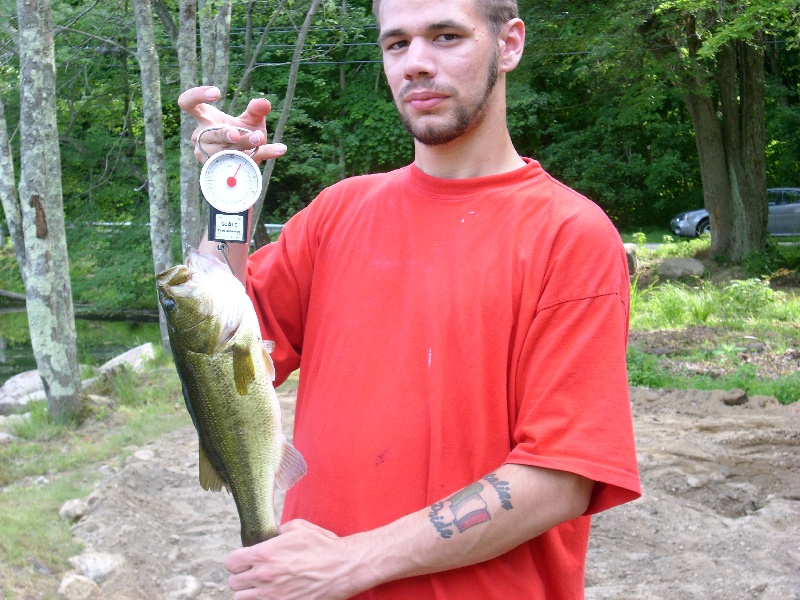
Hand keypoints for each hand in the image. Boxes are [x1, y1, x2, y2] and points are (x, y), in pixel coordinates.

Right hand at [177, 86, 286, 163]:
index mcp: (204, 119)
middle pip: (214, 134)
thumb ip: (256, 110)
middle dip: (228, 133)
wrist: (243, 160)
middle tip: (239, 132)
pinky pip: (242, 163)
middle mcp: (202, 137)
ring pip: (225, 151)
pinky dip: (263, 155)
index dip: (196, 96)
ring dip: (244, 145)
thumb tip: (264, 102)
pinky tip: (280, 149)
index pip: (187, 103)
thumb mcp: (250, 120)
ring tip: (261, 138)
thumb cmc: (242, 133)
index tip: (217, 92)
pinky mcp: (222, 170)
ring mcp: (209, 156)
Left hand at [225, 520, 368, 599]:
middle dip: (241, 576)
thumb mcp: (299, 527)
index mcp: (265, 553)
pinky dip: (262, 599)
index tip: (244, 560)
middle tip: (252, 572)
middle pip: (233, 583)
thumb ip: (279, 530)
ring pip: (241, 598)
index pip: (231, 562)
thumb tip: (273, 534)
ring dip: (248, 591)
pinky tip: (273, 592)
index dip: (237, 560)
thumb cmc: (323, 547)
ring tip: (260, 585)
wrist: (342, 568)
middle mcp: (264, 576)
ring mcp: (272, 595)